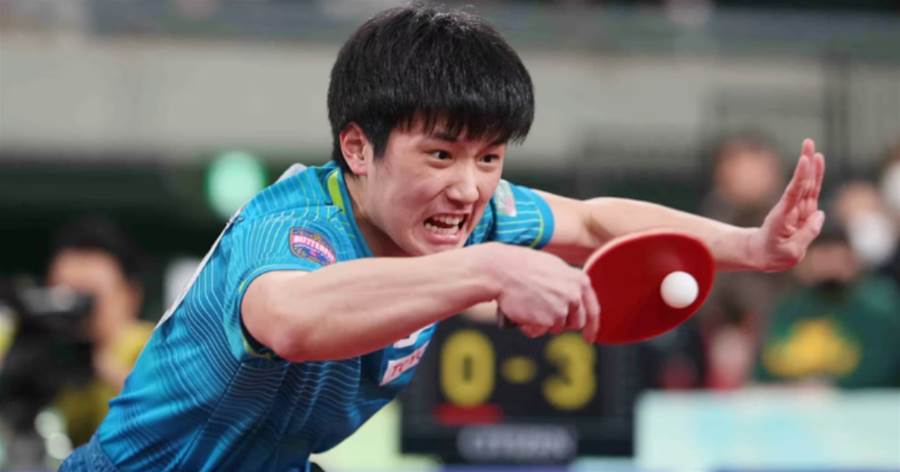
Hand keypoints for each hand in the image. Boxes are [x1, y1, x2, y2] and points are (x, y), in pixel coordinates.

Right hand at [483, 244, 600, 341]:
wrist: (503, 271)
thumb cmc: (524, 267)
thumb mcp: (554, 268)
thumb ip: (569, 284)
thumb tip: (575, 301)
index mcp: (580, 281)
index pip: (593, 310)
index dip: (592, 327)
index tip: (589, 337)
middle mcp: (574, 296)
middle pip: (576, 323)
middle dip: (563, 324)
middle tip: (546, 318)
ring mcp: (561, 310)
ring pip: (556, 328)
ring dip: (543, 323)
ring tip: (529, 307)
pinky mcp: (546, 321)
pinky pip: (539, 332)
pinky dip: (530, 328)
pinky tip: (522, 314)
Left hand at [750, 139, 825, 270]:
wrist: (760, 254)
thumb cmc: (772, 254)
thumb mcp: (790, 251)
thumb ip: (807, 234)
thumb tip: (820, 215)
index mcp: (782, 217)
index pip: (793, 194)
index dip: (800, 178)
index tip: (804, 160)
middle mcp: (790, 209)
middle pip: (801, 184)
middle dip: (805, 163)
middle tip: (807, 142)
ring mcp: (797, 209)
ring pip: (807, 185)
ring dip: (811, 166)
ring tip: (812, 147)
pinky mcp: (804, 212)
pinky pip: (812, 193)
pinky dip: (815, 177)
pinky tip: (817, 162)